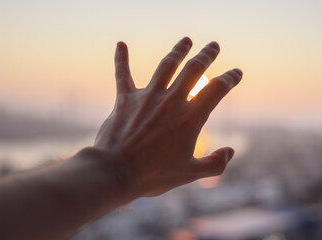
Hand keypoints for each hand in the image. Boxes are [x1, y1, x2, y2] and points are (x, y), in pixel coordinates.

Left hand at [93, 37, 241, 196]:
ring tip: (186, 40)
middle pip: (194, 69)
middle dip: (207, 55)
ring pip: (166, 66)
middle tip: (214, 45)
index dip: (230, 78)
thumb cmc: (154, 175)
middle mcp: (171, 101)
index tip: (236, 73)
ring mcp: (147, 97)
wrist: (116, 172)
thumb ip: (215, 164)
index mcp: (190, 118)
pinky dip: (121, 58)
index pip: (217, 89)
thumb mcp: (190, 174)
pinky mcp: (125, 99)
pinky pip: (123, 74)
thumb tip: (230, 151)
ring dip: (178, 50)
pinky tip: (121, 44)